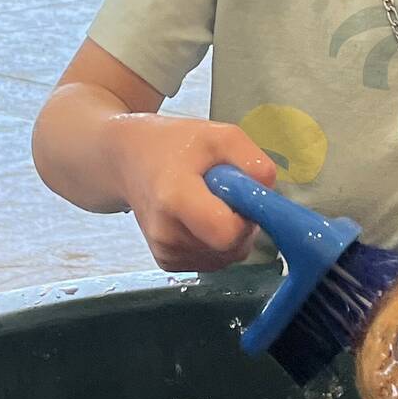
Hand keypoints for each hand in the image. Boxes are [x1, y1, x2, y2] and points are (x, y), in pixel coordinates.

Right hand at [110, 116, 276, 271]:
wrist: (127, 160)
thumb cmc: (174, 144)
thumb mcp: (219, 135)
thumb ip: (253, 162)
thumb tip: (270, 195)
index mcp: (175, 197)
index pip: (227, 233)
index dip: (245, 217)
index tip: (238, 193)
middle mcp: (166, 234)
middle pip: (231, 248)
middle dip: (241, 222)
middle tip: (224, 192)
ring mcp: (166, 252)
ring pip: (226, 257)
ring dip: (231, 232)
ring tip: (208, 200)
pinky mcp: (168, 263)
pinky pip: (214, 261)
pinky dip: (216, 241)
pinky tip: (200, 216)